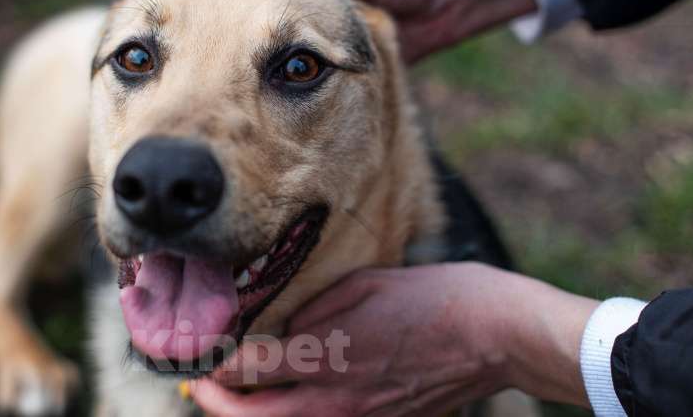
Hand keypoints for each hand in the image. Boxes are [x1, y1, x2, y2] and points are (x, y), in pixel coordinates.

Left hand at [189, 262, 597, 416]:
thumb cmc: (430, 299)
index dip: (214, 365)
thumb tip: (286, 329)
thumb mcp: (362, 287)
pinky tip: (289, 399)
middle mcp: (335, 397)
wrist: (491, 335)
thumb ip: (315, 314)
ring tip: (236, 398)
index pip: (246, 371)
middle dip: (217, 406)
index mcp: (326, 355)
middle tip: (202, 388)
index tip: (201, 353)